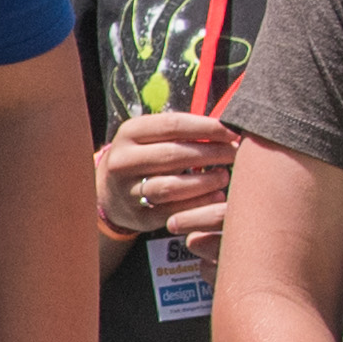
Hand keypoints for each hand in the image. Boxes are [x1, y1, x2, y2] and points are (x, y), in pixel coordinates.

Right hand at [94, 109, 235, 246]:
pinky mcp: (138, 217)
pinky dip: (199, 205)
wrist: (108, 193)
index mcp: (128, 133)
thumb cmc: (144, 157)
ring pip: (171, 186)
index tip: (232, 130)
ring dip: (205, 181)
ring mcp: (127, 191)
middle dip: (210, 153)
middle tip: (234, 153)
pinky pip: (173, 212)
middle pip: (173, 154)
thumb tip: (226, 127)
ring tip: (224, 176)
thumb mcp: (150, 137)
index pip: (172, 124)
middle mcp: (123, 161)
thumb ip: (181, 131)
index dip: (206, 127)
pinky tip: (216, 198)